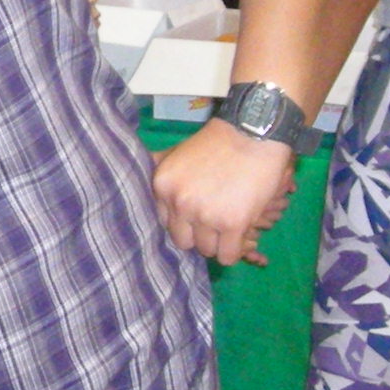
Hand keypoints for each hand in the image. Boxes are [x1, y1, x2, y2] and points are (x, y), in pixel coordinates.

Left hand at [151, 122, 295, 264]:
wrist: (253, 134)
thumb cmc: (218, 142)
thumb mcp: (177, 154)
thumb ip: (162, 174)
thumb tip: (136, 183)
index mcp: (163, 186)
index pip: (165, 224)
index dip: (183, 222)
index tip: (196, 218)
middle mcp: (180, 203)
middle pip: (184, 242)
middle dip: (199, 236)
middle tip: (214, 224)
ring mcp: (205, 215)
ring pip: (207, 250)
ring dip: (219, 243)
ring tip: (230, 226)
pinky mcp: (232, 224)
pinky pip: (228, 256)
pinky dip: (234, 251)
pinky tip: (239, 237)